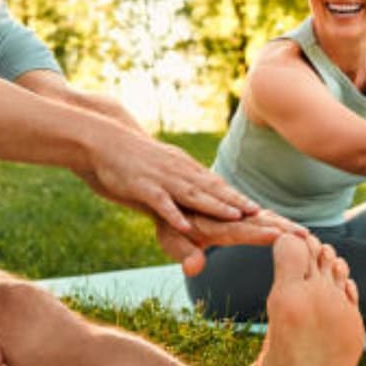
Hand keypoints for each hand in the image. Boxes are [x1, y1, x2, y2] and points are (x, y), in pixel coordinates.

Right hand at [78, 132, 258, 234]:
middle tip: (259, 213)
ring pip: (192, 193)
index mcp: (185, 169)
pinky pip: (160, 202)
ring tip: (236, 216)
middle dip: (237, 202)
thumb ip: (181, 182)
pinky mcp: (141, 186)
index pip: (217, 185)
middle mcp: (179, 171)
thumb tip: (199, 195)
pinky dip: (173, 213)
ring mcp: (161, 178)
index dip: (239, 197)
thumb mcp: (163, 168)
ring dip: (215, 205)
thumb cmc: (134, 158)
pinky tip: (184, 226)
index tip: (261, 209)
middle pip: (213, 189)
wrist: (105, 139)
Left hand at [152, 208, 307, 276]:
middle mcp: (227, 214)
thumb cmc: (170, 225)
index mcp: (213, 223)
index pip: (240, 230)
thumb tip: (194, 268)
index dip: (260, 233)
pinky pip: (260, 215)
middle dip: (282, 229)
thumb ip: (184, 253)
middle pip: (258, 222)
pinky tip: (291, 229)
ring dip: (283, 225)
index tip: (282, 236)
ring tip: (305, 234)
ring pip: (263, 217)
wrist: (169, 194)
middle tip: (306, 238)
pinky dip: (277, 221)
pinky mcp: (238, 208)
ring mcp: (234, 210)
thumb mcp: (171, 239)